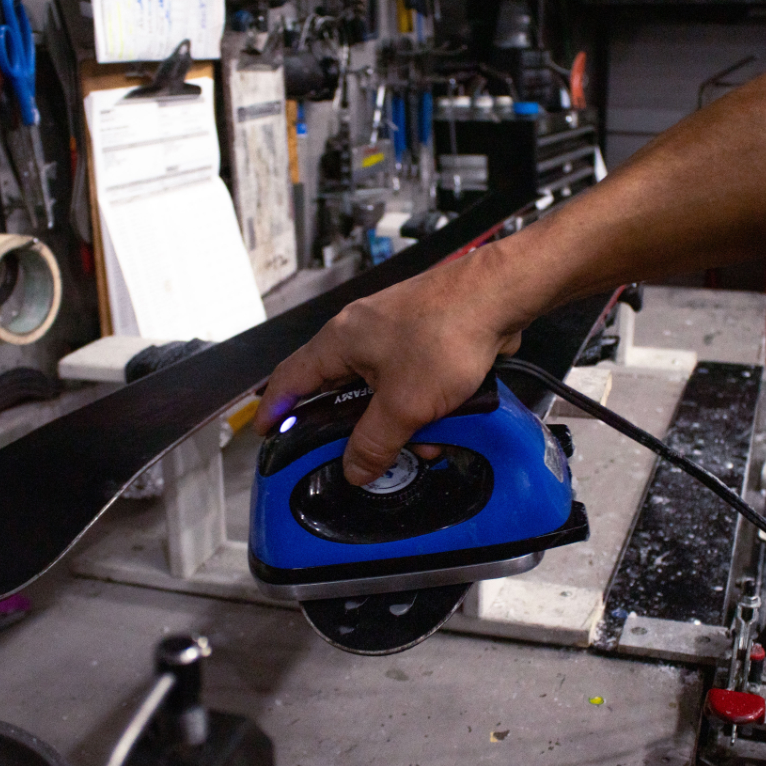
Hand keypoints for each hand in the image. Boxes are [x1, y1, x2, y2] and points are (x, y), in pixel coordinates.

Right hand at [254, 243, 524, 485]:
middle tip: (355, 454)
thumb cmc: (448, 330)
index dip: (274, 411)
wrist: (499, 297)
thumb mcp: (404, 405)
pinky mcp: (422, 339)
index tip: (266, 432)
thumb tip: (354, 468)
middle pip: (338, 391)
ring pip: (381, 392)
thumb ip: (374, 442)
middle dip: (355, 429)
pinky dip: (421, 406)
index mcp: (339, 341)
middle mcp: (360, 334)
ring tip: (422, 441)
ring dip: (398, 422)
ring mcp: (393, 334)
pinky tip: (444, 421)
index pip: (289, 380)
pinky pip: (410, 383)